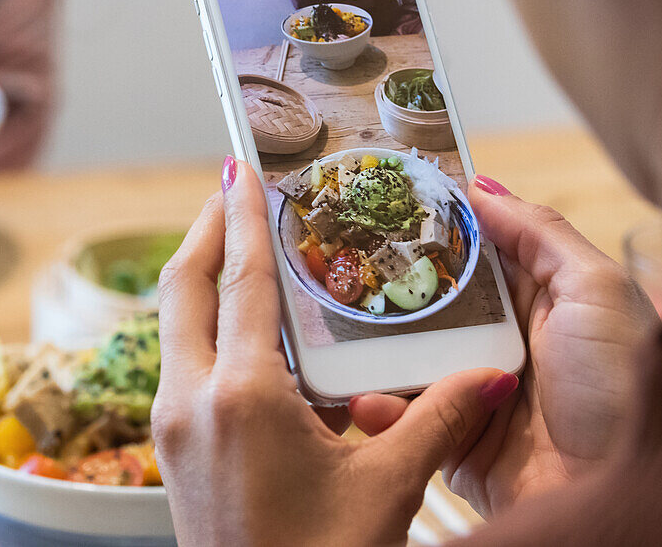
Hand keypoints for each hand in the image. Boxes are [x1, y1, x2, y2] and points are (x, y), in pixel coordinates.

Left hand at [152, 158, 519, 545]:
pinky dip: (203, 326)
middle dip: (208, 232)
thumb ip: (437, 421)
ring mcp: (172, 424)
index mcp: (241, 396)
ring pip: (174, 324)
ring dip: (203, 279)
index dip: (245, 220)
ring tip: (239, 248)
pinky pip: (180, 361)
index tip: (239, 170)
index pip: (243, 282)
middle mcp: (190, 399)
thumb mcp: (385, 491)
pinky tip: (241, 331)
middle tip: (233, 192)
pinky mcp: (171, 448)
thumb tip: (490, 374)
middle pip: (183, 288)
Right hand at [350, 176, 659, 517]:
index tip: (379, 207)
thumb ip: (539, 233)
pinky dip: (382, 411)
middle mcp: (499, 344)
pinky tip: (363, 396)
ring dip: (373, 353)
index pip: (471, 256)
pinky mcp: (453, 442)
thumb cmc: (619, 385)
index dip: (429, 232)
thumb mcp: (595, 289)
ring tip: (335, 337)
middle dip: (385, 292)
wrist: (612, 489)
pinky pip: (407, 420)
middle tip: (336, 271)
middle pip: (429, 307)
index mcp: (533, 303)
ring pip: (407, 361)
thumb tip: (481, 185)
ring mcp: (472, 393)